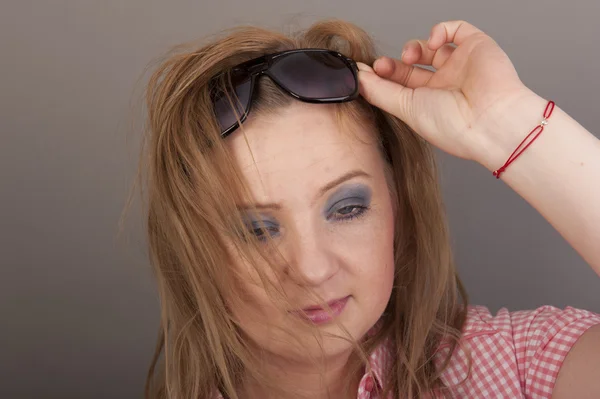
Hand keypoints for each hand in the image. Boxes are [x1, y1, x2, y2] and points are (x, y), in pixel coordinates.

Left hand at [358, 20, 534, 162]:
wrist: (489, 121)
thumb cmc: (452, 125)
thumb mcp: (406, 110)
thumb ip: (380, 93)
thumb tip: (358, 79)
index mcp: (429, 103)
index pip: (400, 84)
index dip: (382, 76)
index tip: (366, 73)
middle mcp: (445, 85)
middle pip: (412, 66)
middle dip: (394, 64)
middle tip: (383, 66)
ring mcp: (461, 65)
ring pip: (431, 46)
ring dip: (414, 47)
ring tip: (410, 57)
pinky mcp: (477, 47)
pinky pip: (456, 29)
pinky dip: (441, 30)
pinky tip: (434, 42)